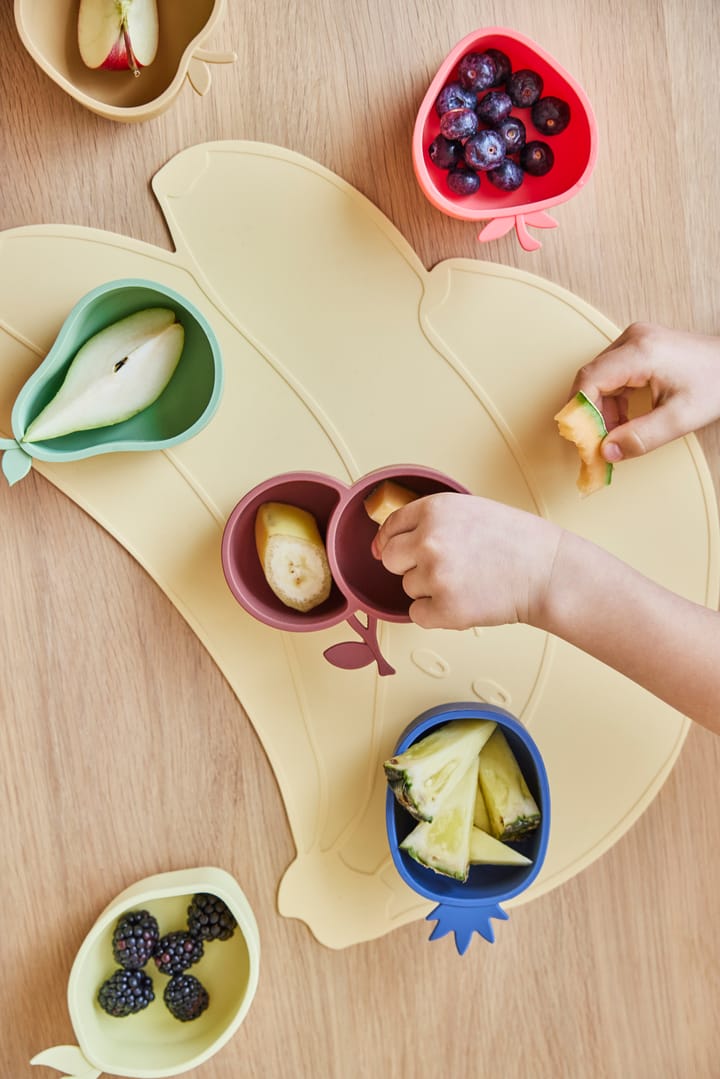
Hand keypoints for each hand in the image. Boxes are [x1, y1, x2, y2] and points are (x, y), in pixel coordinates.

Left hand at [371, 493, 561, 630]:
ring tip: (467, 581)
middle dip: (408, 565)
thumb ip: (432, 521)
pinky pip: (418, 615)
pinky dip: (436, 614)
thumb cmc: (518, 542)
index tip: (391, 550)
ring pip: (408, 587)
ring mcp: (435, 576)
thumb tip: (387, 541)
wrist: (549, 572)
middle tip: (442, 568)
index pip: (390, 527)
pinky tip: (464, 600)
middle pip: (389, 559)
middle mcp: (429, 540)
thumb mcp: (470, 510)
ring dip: (430, 589)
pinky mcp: (445, 609)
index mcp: (434, 510)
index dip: (390, 541)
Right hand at [572, 322, 719, 461]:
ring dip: (601, 411)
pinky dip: (612, 402)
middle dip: (590, 415)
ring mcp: (635, 341)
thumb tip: (607, 452)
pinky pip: (611, 376)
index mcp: (641, 351)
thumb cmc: (717, 383)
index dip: (579, 411)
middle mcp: (633, 340)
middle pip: (592, 379)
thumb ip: (641, 437)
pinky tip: (622, 422)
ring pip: (599, 379)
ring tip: (614, 436)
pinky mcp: (638, 348)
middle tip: (595, 445)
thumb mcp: (681, 418)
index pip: (590, 379)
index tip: (579, 439)